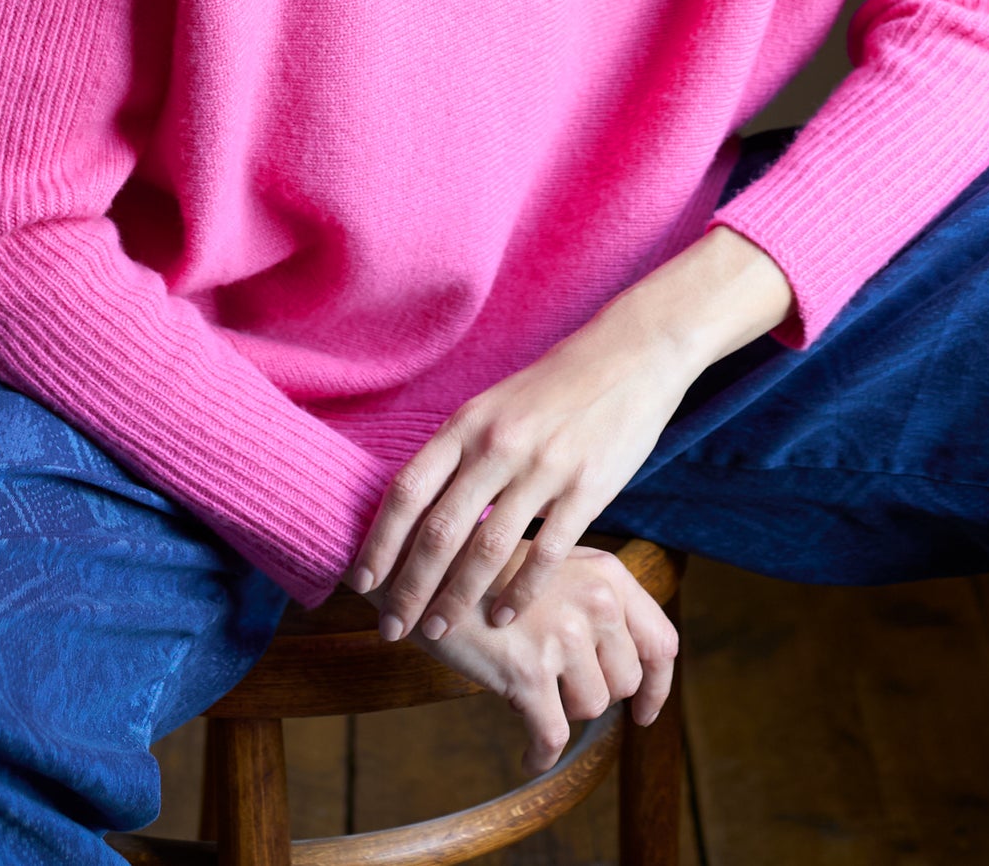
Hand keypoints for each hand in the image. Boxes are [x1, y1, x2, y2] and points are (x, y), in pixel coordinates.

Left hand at [351, 226, 789, 640]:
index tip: (360, 583)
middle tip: (391, 628)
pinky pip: (545, 555)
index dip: (379, 543)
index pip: (407, 491)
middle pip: (439, 531)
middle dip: (409, 589)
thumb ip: (457, 452)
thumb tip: (412, 509)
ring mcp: (543, 468)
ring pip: (487, 551)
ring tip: (438, 632)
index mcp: (467, 423)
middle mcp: (498, 445)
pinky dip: (519, 593)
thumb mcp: (493, 405)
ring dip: (456, 600)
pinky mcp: (587, 489)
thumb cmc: (553, 387)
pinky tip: (503, 617)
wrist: (628, 355)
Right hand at [370, 540, 679, 776]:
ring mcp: (563, 635)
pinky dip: (539, 755)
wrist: (423, 563)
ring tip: (530, 691)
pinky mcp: (528, 671)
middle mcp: (595, 600)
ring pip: (590, 708)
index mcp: (607, 574)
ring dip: (562, 711)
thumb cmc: (486, 570)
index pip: (662, 642)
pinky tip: (528, 757)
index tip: (643, 713)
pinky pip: (551, 737)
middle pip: (625, 682)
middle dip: (594, 693)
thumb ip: (597, 601)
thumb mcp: (555, 567)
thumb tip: (631, 667)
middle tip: (556, 687)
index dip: (657, 686)